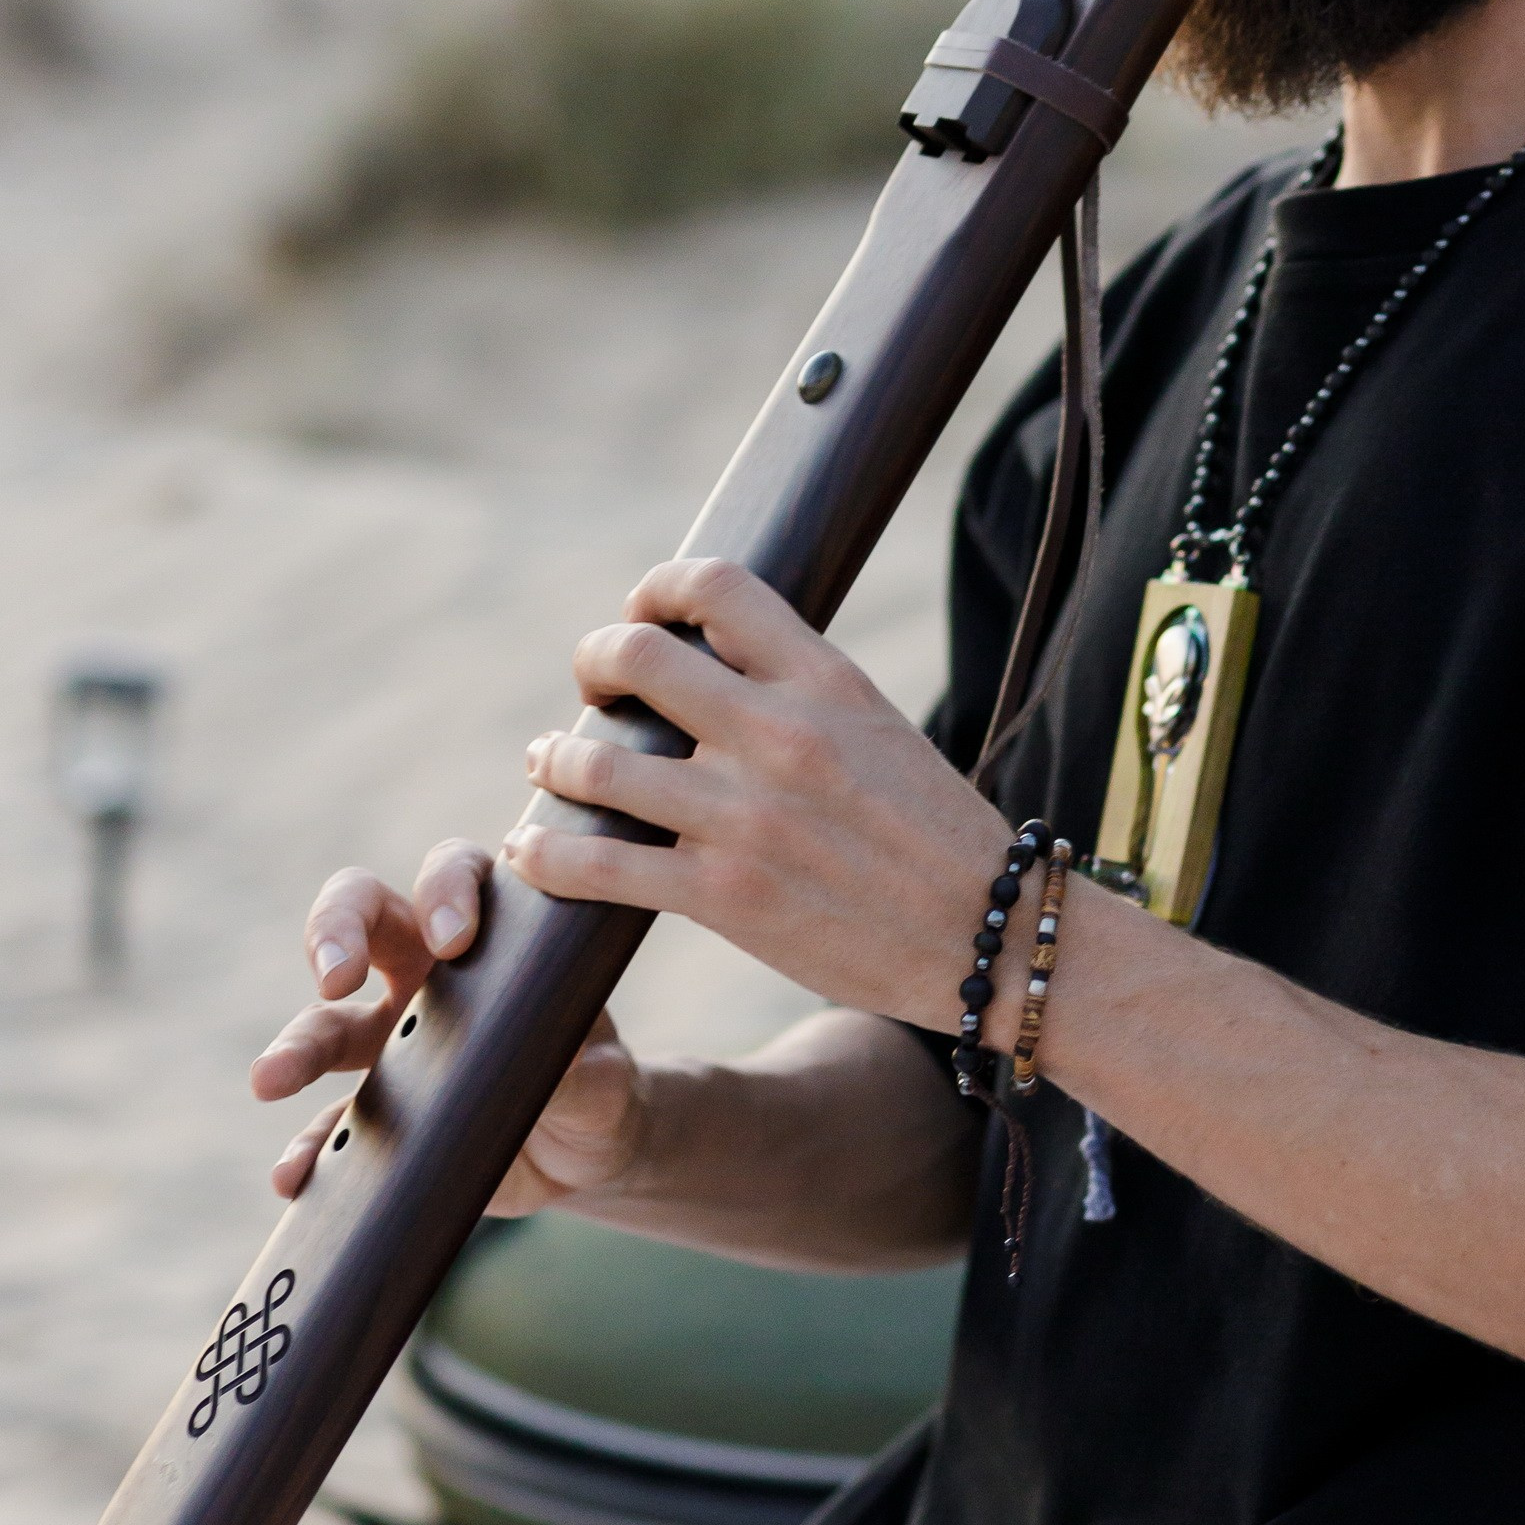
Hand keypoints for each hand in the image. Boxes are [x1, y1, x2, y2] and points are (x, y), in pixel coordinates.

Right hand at [249, 838, 647, 1210]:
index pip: (453, 875)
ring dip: (292, 1047)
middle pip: (359, 913)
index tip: (453, 937)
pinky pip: (325, 1125)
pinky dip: (306, 1149)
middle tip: (335, 976)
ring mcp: (388, 1045)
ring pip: (322, 1022)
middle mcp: (424, 977)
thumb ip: (591, 1073)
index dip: (444, 889)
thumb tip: (565, 1064)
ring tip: (269, 1080)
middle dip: (336, 930)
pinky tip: (293, 1174)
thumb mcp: (607, 1082)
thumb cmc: (596, 1088)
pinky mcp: (372, 1117)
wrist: (580, 1158)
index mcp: (487, 941)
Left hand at [508, 558, 1016, 1030]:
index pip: (716, 585)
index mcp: (828, 680)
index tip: (644, 615)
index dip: (656, 589)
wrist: (992, 939)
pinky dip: (546, 855)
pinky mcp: (724, 896)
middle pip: (638, 656)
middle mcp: (782, 735)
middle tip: (593, 690)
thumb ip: (803, 693)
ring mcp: (748, 817)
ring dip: (556, 761)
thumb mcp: (880, 730)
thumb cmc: (936, 837)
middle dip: (594, 663)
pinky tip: (533, 850)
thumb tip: (718, 666)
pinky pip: (597, 866)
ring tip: (549, 766)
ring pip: (598, 763)